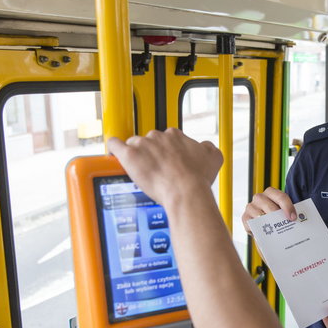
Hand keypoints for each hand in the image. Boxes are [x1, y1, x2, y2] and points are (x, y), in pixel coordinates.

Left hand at [107, 130, 222, 206]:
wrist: (186, 192)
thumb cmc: (197, 178)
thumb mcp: (214, 158)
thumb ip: (208, 147)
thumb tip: (204, 146)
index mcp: (175, 136)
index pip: (166, 138)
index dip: (167, 150)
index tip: (168, 160)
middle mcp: (158, 136)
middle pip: (149, 140)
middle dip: (151, 153)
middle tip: (157, 169)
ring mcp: (143, 145)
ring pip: (134, 144)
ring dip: (136, 154)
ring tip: (141, 168)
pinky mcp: (129, 155)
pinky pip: (115, 144)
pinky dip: (113, 146)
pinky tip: (114, 151)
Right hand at [241, 187, 296, 234]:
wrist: (264, 225)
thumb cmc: (275, 216)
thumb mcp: (282, 212)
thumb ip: (287, 213)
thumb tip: (295, 220)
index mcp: (270, 193)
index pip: (280, 197)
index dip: (288, 207)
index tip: (293, 217)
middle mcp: (259, 198)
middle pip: (269, 206)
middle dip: (278, 216)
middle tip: (285, 224)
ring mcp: (251, 207)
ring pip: (260, 215)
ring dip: (269, 223)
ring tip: (276, 230)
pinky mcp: (245, 217)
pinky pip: (251, 223)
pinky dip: (259, 229)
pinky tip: (266, 233)